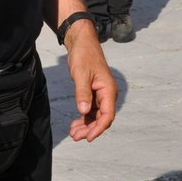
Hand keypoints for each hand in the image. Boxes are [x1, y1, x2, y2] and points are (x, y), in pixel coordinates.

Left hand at [63, 26, 115, 140]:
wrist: (81, 43)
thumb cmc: (83, 55)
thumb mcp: (81, 74)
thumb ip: (83, 93)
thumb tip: (84, 112)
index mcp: (108, 90)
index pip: (108, 115)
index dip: (99, 128)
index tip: (88, 137)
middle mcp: (107, 94)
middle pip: (102, 119)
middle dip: (90, 129)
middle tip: (75, 137)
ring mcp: (100, 95)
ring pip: (96, 117)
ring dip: (86, 126)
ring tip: (73, 133)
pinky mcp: (93, 94)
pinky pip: (90, 111)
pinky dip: (83, 119)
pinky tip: (74, 125)